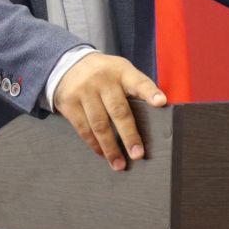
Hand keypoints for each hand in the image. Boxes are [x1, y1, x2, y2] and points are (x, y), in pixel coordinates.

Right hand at [54, 53, 166, 170]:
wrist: (67, 64)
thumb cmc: (104, 74)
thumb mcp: (120, 71)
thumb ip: (135, 88)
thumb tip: (157, 114)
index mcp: (121, 71)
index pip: (138, 82)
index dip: (150, 92)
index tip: (161, 102)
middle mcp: (103, 80)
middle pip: (118, 111)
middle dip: (129, 135)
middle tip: (137, 154)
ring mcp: (84, 91)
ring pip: (99, 124)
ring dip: (110, 148)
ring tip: (119, 164)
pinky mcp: (69, 103)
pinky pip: (83, 128)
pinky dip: (94, 144)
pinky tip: (102, 153)